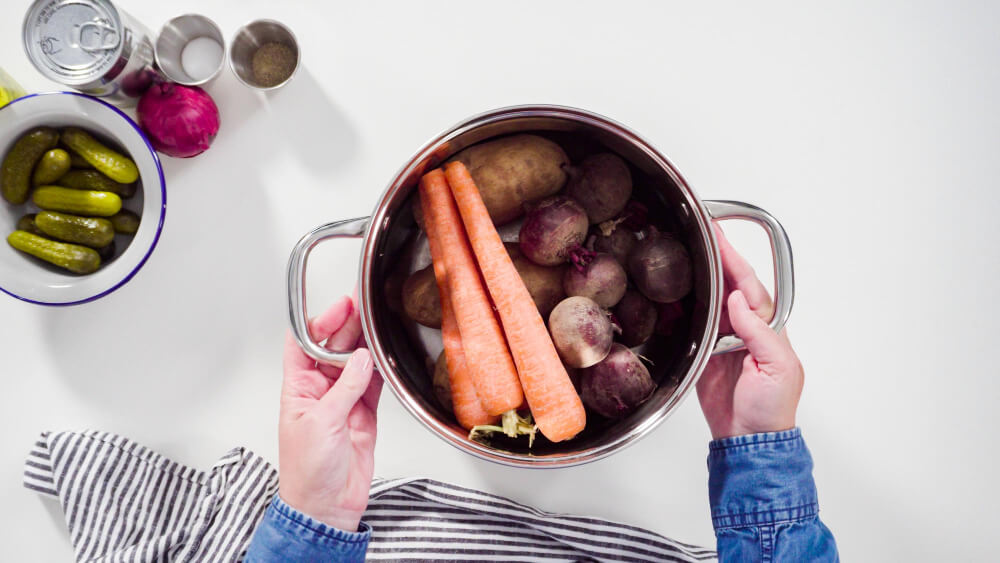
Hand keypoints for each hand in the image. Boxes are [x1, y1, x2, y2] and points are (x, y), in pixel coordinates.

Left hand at [278, 295, 382, 531]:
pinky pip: (374, 383)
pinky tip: (387, 352)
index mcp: (298, 388)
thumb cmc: (307, 472)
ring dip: (366, 342)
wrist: (326, 506)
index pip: (304, 344)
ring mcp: (343, 400)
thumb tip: (361, 359)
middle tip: (364, 304)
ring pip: (356, 362)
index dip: (319, 322)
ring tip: (378, 320)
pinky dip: (382, 368)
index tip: (339, 307)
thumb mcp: (322, 423)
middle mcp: (320, 391)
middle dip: (347, 324)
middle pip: (333, 348)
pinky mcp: (364, 413)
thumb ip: (345, 388)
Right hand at [696, 223, 803, 439]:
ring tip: (682, 251)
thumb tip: (740, 300)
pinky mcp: (704, 353)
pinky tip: (672, 290)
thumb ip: (759, 332)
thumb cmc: (772, 409)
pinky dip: (682, 305)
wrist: (749, 440)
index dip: (732, 257)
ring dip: (697, 275)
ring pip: (709, 298)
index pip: (748, 282)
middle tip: (697, 231)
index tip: (717, 234)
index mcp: (767, 326)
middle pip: (727, 283)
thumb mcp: (778, 368)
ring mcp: (723, 339)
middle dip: (714, 256)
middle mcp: (745, 327)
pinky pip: (692, 323)